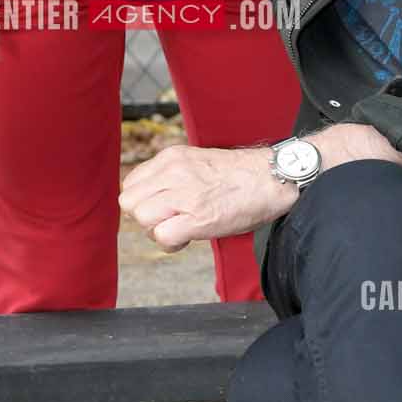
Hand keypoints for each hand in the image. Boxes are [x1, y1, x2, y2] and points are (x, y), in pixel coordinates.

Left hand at [117, 143, 294, 252]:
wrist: (272, 178)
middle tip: (169, 221)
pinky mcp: (197, 217)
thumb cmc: (240, 177)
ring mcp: (184, 193)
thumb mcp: (196, 164)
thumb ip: (171, 177)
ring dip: (157, 231)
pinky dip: (171, 244)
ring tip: (180, 229)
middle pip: (128, 202)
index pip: (130, 184)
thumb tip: (152, 200)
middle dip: (145, 218)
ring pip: (141, 218)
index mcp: (171, 157)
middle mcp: (173, 172)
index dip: (143, 202)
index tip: (163, 209)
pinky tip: (188, 239)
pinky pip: (162, 236)